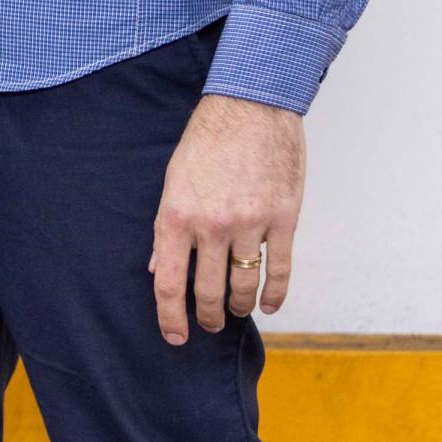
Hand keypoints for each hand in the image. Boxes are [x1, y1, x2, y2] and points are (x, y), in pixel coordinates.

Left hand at [149, 93, 303, 344]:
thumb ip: (167, 227)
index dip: (170, 317)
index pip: (168, 283)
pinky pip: (279, 269)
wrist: (251, 105)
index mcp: (177, 214)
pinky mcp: (282, 219)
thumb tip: (158, 268)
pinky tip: (270, 305)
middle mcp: (211, 225)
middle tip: (208, 325)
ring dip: (238, 306)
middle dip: (206, 316)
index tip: (174, 336)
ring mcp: (250, 224)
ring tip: (234, 311)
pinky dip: (275, 294)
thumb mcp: (173, 179)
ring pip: (243, 285)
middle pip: (206, 291)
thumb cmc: (208, 139)